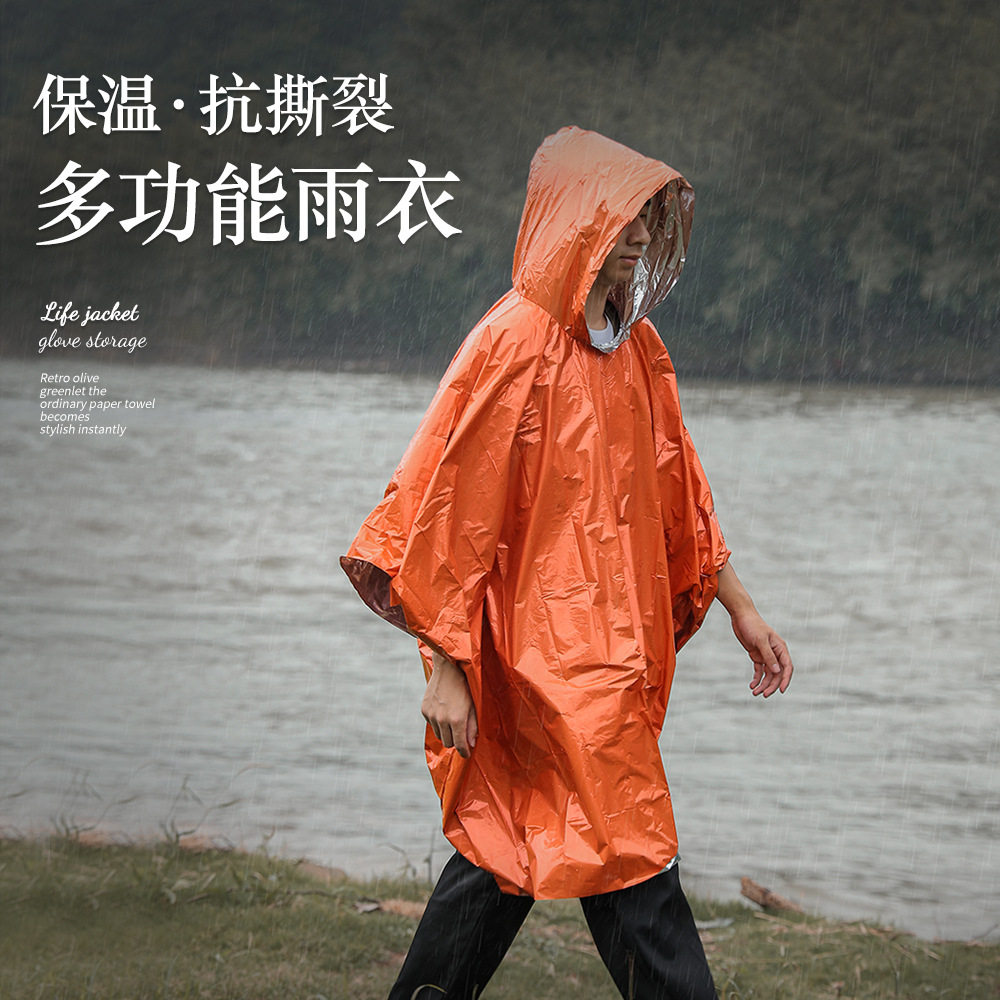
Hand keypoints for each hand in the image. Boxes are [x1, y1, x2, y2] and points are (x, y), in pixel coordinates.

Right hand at [421, 650, 477, 756]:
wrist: (448, 668)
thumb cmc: (465, 686)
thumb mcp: (473, 706)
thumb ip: (472, 727)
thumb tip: (471, 744)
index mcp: (457, 719)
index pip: (460, 745)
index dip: (464, 752)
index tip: (467, 754)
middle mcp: (442, 719)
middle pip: (448, 743)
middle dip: (456, 741)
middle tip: (461, 733)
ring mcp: (431, 715)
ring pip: (439, 735)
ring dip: (446, 732)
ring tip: (452, 720)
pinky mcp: (424, 710)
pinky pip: (432, 725)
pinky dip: (438, 723)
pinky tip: (444, 711)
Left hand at [715, 562, 793, 696]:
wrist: (740, 616)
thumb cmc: (752, 625)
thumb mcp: (760, 640)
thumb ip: (768, 656)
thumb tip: (777, 671)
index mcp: (780, 648)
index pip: (787, 667)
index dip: (785, 680)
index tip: (781, 690)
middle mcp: (775, 653)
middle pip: (777, 673)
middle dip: (772, 685)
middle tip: (764, 695)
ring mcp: (766, 655)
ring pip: (768, 674)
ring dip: (763, 684)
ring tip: (755, 692)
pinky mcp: (756, 655)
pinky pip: (759, 670)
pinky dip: (756, 678)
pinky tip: (752, 685)